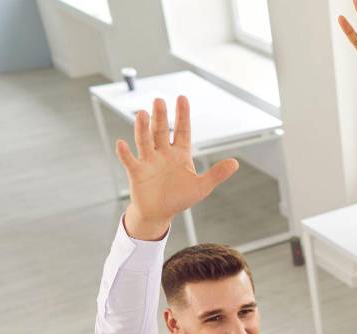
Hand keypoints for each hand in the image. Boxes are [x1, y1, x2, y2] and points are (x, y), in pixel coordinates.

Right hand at [115, 96, 238, 239]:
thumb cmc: (179, 197)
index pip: (182, 130)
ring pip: (144, 141)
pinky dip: (125, 153)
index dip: (183, 115)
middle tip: (159, 100)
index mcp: (180, 153)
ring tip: (142, 113)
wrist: (159, 213)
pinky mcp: (136, 172)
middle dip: (160, 117)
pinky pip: (130, 161)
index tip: (182, 98)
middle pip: (161, 131)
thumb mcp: (201, 187)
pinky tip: (121, 143)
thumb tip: (235, 163)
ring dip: (142, 128)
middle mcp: (163, 153)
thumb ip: (217, 174)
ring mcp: (148, 161)